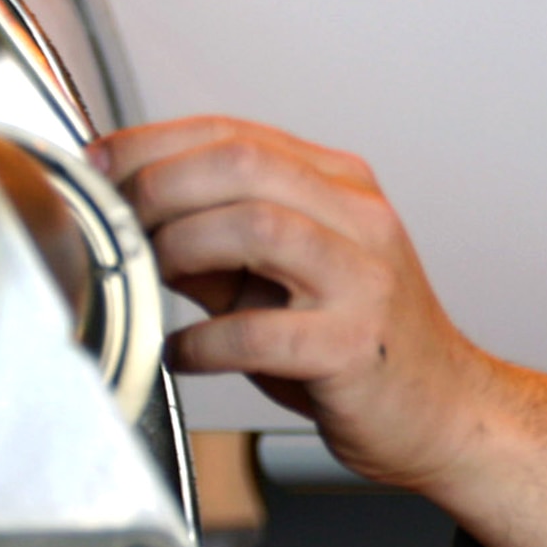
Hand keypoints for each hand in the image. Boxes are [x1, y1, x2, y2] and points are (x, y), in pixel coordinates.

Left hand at [91, 117, 546, 546]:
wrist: (444, 412)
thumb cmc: (360, 345)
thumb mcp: (285, 277)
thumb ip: (215, 243)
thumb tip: (128, 215)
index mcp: (342, 188)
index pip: (236, 134)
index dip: (154, 142)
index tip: (102, 164)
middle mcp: (360, 221)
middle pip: (242, 163)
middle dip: (158, 185)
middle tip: (117, 221)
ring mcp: (364, 280)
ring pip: (255, 225)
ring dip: (180, 246)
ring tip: (154, 275)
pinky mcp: (355, 345)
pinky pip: (259, 331)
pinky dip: (203, 341)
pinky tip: (187, 352)